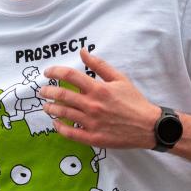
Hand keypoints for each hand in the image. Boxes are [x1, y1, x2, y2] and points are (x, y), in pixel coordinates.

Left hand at [39, 49, 159, 148]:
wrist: (148, 126)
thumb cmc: (134, 101)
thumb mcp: (120, 78)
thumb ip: (99, 65)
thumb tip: (82, 51)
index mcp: (98, 89)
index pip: (70, 76)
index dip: (55, 72)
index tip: (48, 72)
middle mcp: (92, 105)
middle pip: (62, 95)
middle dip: (48, 92)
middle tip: (42, 91)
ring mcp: (91, 123)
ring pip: (63, 114)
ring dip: (51, 108)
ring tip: (46, 106)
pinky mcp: (93, 138)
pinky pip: (70, 133)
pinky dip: (59, 127)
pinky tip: (56, 123)